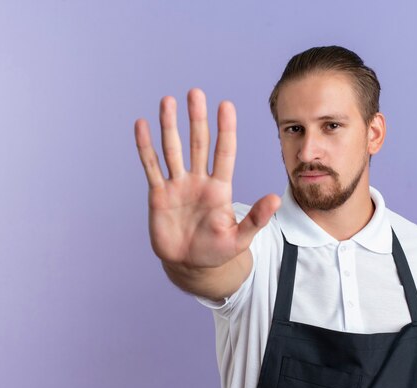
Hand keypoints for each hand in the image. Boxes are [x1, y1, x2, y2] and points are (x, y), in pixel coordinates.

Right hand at [134, 89, 280, 269]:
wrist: (191, 265)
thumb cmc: (218, 251)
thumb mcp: (240, 238)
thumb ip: (256, 219)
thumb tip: (275, 199)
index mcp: (220, 188)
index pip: (224, 152)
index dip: (225, 130)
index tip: (226, 105)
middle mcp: (199, 181)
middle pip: (198, 144)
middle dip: (197, 119)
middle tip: (196, 93)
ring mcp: (178, 186)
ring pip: (173, 149)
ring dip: (170, 126)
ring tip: (168, 100)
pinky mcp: (159, 195)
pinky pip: (151, 167)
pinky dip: (145, 147)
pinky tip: (141, 125)